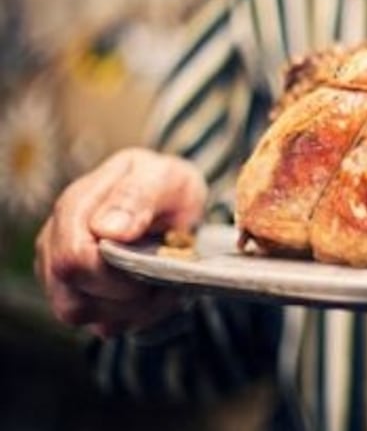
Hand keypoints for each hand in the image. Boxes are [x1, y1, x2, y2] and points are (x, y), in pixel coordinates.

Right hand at [34, 148, 206, 337]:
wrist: (173, 200)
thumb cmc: (165, 186)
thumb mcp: (163, 178)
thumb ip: (136, 197)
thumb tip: (107, 229)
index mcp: (74, 208)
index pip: (72, 260)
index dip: (114, 274)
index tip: (153, 265)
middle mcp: (56, 244)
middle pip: (73, 300)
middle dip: (128, 296)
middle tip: (164, 275)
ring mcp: (63, 275)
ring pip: (86, 317)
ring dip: (135, 308)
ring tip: (163, 281)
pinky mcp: (83, 297)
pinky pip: (104, 324)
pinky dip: (139, 315)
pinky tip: (157, 291)